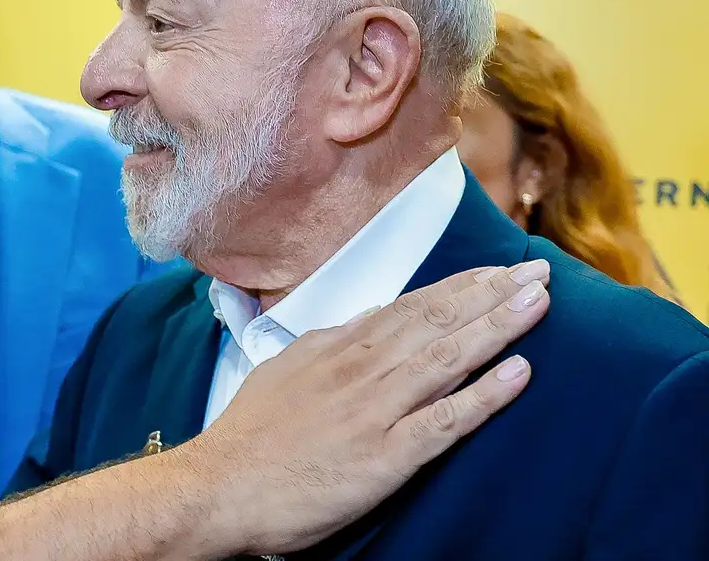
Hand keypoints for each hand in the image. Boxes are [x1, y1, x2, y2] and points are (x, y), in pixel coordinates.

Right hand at [187, 261, 549, 556]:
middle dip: (491, 295)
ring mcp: (375, 411)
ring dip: (497, 328)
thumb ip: (329, 345)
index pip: (409, 307)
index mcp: (337, 348)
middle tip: (537, 273)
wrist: (220, 486)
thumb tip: (366, 319)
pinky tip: (518, 373)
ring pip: (447, 358)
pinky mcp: (385, 456)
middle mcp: (361, 370)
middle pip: (437, 322)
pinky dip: (484, 395)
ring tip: (537, 304)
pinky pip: (445, 421)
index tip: (497, 271)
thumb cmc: (248, 436)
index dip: (459, 287)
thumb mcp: (284, 370)